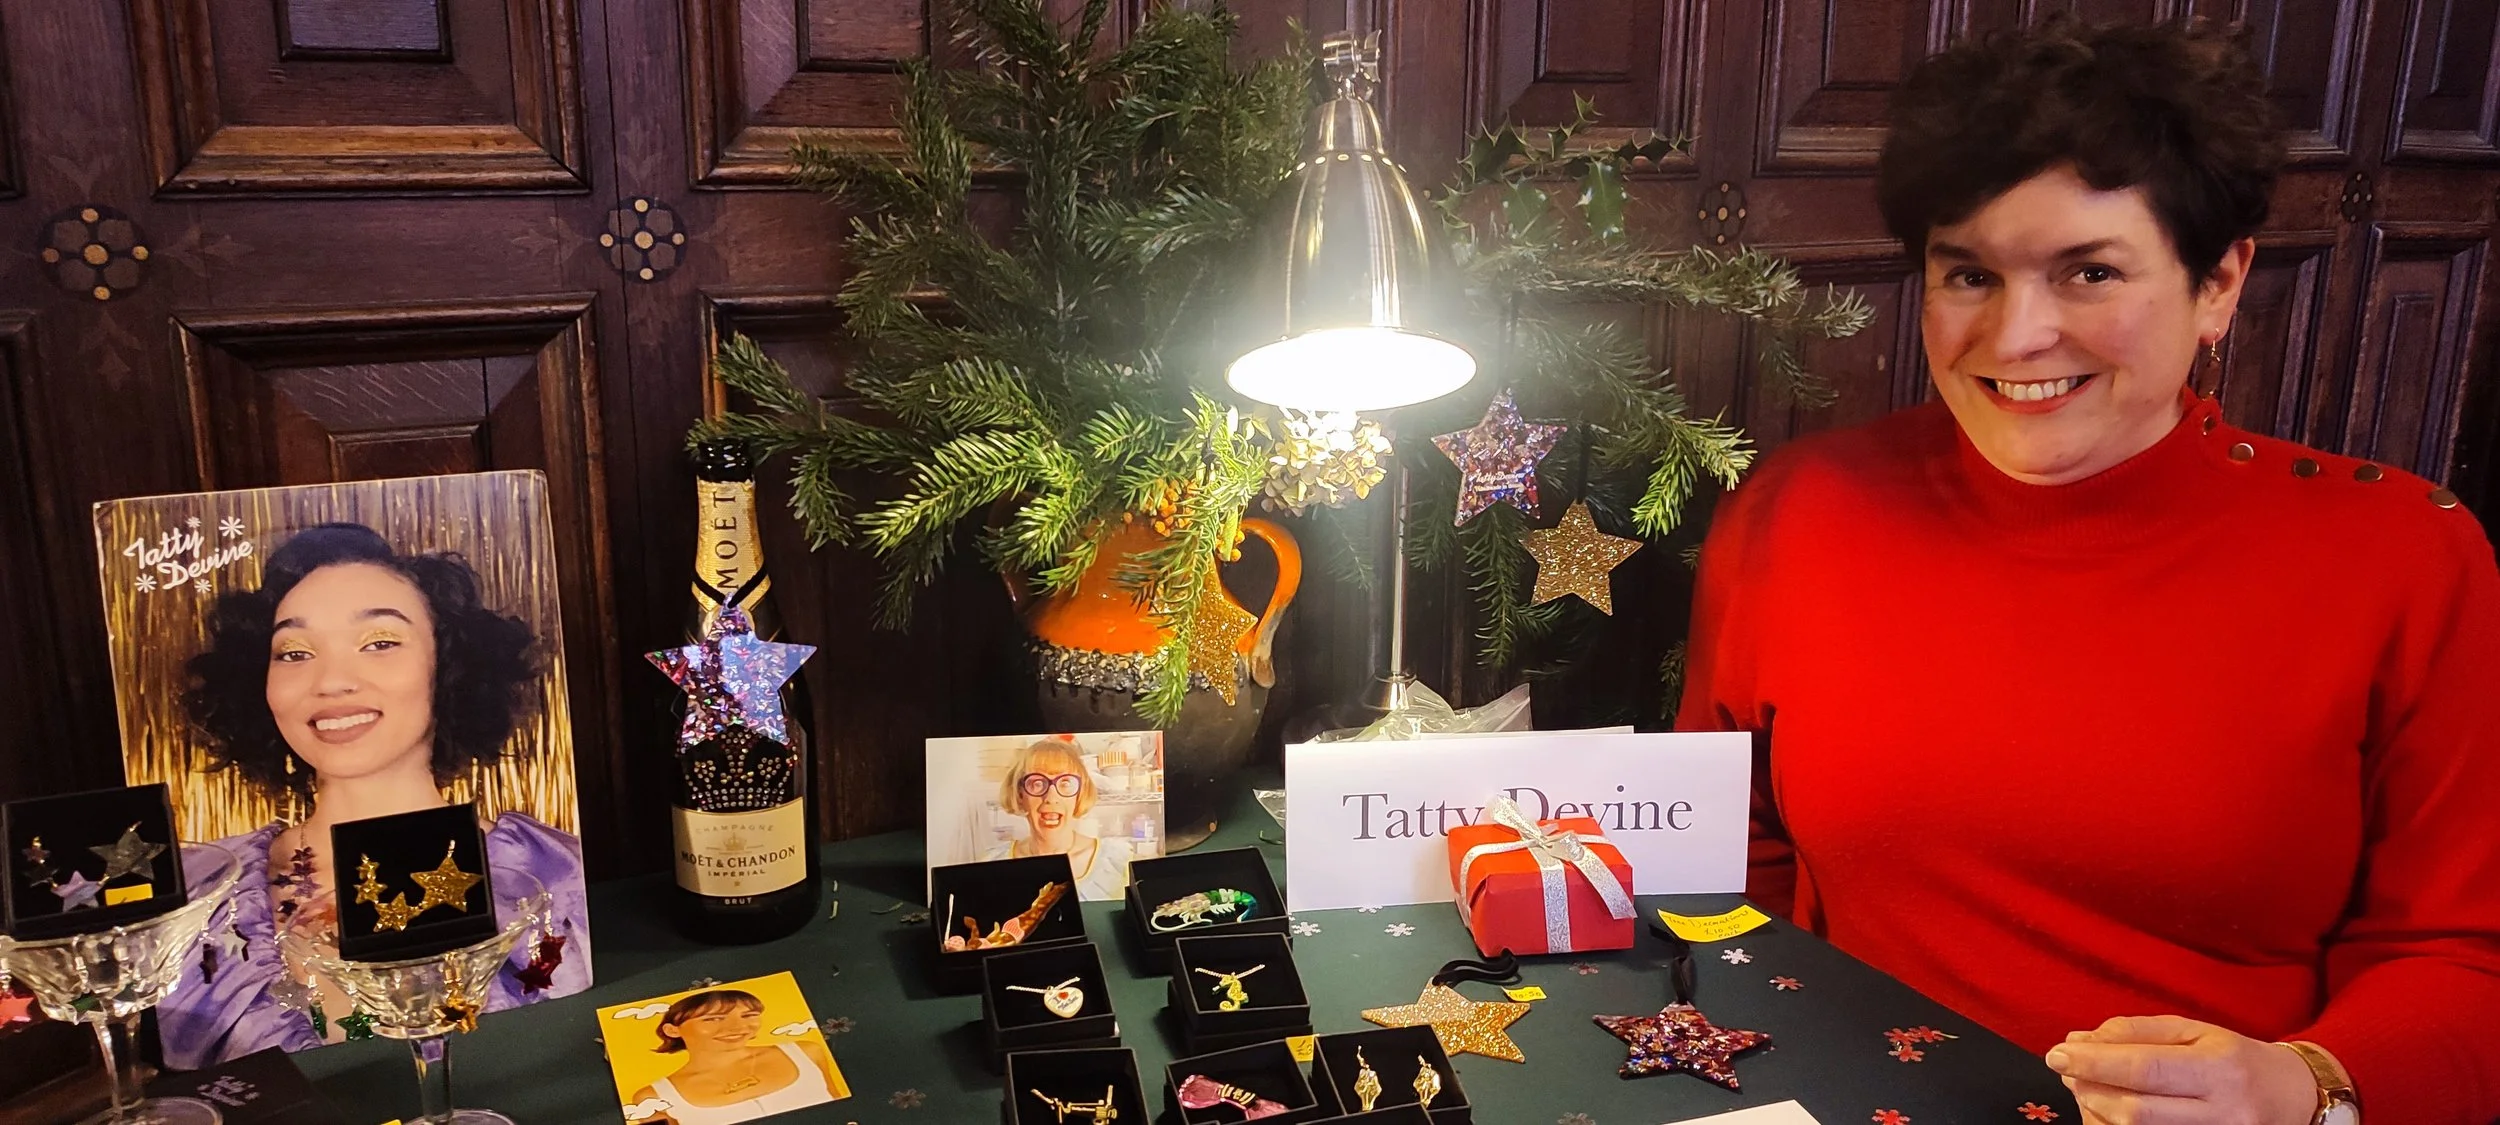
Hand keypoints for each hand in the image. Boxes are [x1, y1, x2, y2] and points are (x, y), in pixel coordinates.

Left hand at [2044, 1015, 2320, 1124]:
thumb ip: (2136, 1032)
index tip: (2059, 1053)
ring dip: (2098, 1111)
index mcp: (2221, 1069)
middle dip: (2090, 1088)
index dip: (2095, 1062)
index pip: (2146, 1068)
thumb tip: (2081, 1040)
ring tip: (2087, 1088)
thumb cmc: (2236, 1060)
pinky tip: (2108, 1111)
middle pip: (2137, 1110)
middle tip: (2068, 1070)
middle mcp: (2223, 1112)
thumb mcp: (2195, 1032)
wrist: (2294, 1100)